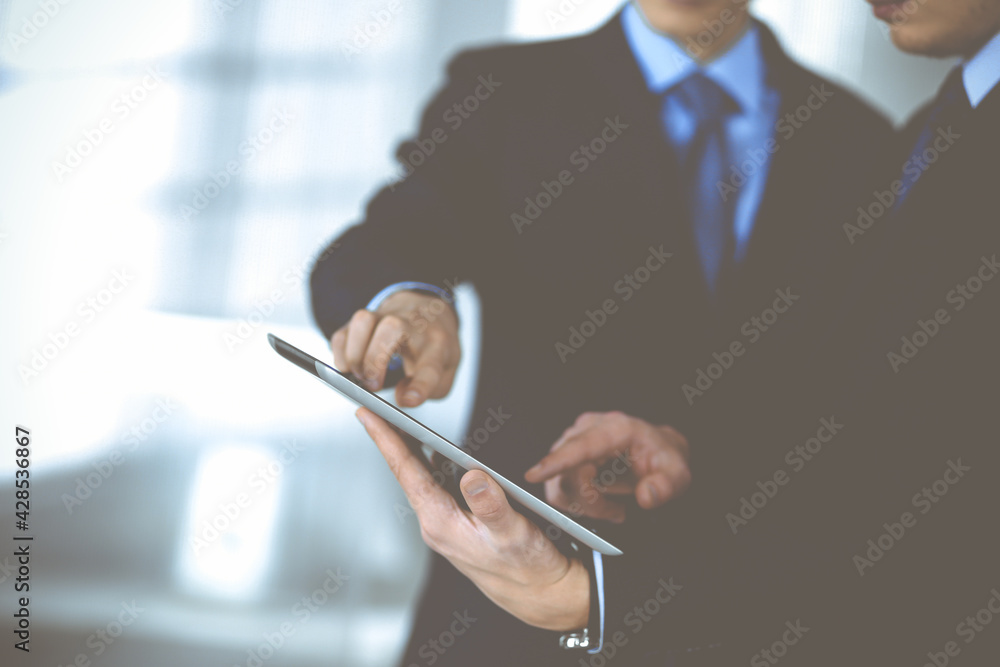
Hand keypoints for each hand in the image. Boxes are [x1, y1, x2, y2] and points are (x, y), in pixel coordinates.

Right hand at [330, 290, 459, 406]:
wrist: (429, 311)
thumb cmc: (434, 344)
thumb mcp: (446, 371)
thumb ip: (429, 390)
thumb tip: (402, 398)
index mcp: (437, 344)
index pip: (431, 365)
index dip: (419, 386)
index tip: (409, 400)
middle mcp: (411, 325)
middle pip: (393, 329)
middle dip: (375, 360)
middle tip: (372, 385)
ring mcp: (386, 316)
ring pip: (363, 321)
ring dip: (355, 353)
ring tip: (358, 375)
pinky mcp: (364, 320)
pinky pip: (344, 331)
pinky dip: (340, 353)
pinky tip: (349, 367)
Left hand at [356, 407, 589, 630]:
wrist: (538, 593)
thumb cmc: (527, 566)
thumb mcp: (513, 532)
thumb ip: (491, 504)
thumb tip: (471, 475)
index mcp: (441, 523)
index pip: (407, 472)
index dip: (386, 440)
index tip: (365, 414)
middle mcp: (435, 524)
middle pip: (406, 473)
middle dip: (388, 440)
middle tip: (371, 408)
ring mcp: (443, 524)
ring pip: (419, 479)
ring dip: (408, 451)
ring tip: (395, 422)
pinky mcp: (454, 524)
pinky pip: (434, 487)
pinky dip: (429, 464)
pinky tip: (433, 451)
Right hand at [524, 411, 690, 522]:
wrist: (658, 450)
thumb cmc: (664, 458)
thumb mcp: (678, 474)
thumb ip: (665, 486)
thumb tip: (646, 496)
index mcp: (616, 428)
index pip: (580, 446)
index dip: (556, 461)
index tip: (535, 474)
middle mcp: (590, 428)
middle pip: (568, 469)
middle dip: (588, 501)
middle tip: (616, 512)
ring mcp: (576, 439)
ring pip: (560, 481)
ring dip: (582, 503)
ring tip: (611, 507)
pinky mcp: (568, 451)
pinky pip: (559, 484)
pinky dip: (576, 500)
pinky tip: (599, 500)